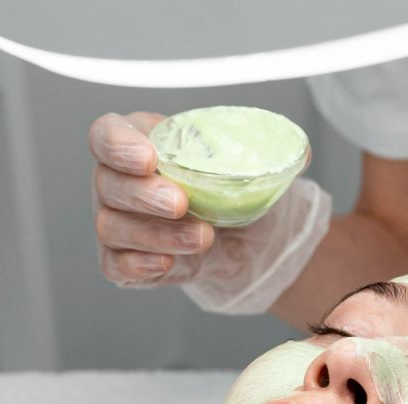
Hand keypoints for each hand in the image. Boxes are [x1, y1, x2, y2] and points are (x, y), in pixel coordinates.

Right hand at [88, 110, 331, 314]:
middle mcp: (118, 180)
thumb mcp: (255, 164)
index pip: (107, 134)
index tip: (149, 158)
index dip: (119, 145)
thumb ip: (272, 151)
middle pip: (107, 183)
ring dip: (157, 234)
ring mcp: (116, 221)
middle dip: (145, 194)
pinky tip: (170, 263)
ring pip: (112, 227)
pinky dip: (141, 265)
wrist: (242, 241)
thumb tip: (300, 152)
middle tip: (181, 203)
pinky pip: (115, 265)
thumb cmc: (234, 193)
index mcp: (141, 142)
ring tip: (201, 238)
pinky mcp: (122, 259)